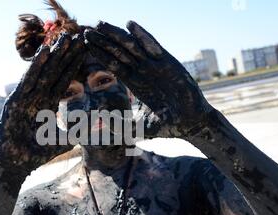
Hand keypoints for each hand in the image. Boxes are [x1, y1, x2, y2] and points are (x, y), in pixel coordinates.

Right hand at [0, 33, 84, 173]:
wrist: (16, 164)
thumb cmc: (35, 154)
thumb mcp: (62, 141)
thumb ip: (77, 132)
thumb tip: (96, 127)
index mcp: (48, 103)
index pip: (63, 80)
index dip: (73, 66)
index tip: (83, 51)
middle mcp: (37, 97)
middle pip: (53, 72)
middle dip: (64, 56)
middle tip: (75, 37)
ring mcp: (25, 98)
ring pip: (41, 72)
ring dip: (51, 56)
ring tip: (61, 40)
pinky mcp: (15, 101)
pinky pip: (28, 81)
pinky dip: (36, 68)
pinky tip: (44, 54)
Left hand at [84, 21, 212, 138]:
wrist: (191, 122)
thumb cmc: (167, 125)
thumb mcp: (139, 127)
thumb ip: (121, 125)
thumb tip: (101, 122)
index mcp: (135, 83)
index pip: (114, 65)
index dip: (100, 54)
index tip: (86, 45)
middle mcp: (143, 71)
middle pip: (119, 52)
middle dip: (103, 41)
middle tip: (87, 30)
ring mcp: (155, 65)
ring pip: (132, 46)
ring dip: (116, 34)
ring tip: (101, 24)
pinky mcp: (168, 62)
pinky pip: (153, 46)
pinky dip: (142, 35)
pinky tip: (130, 25)